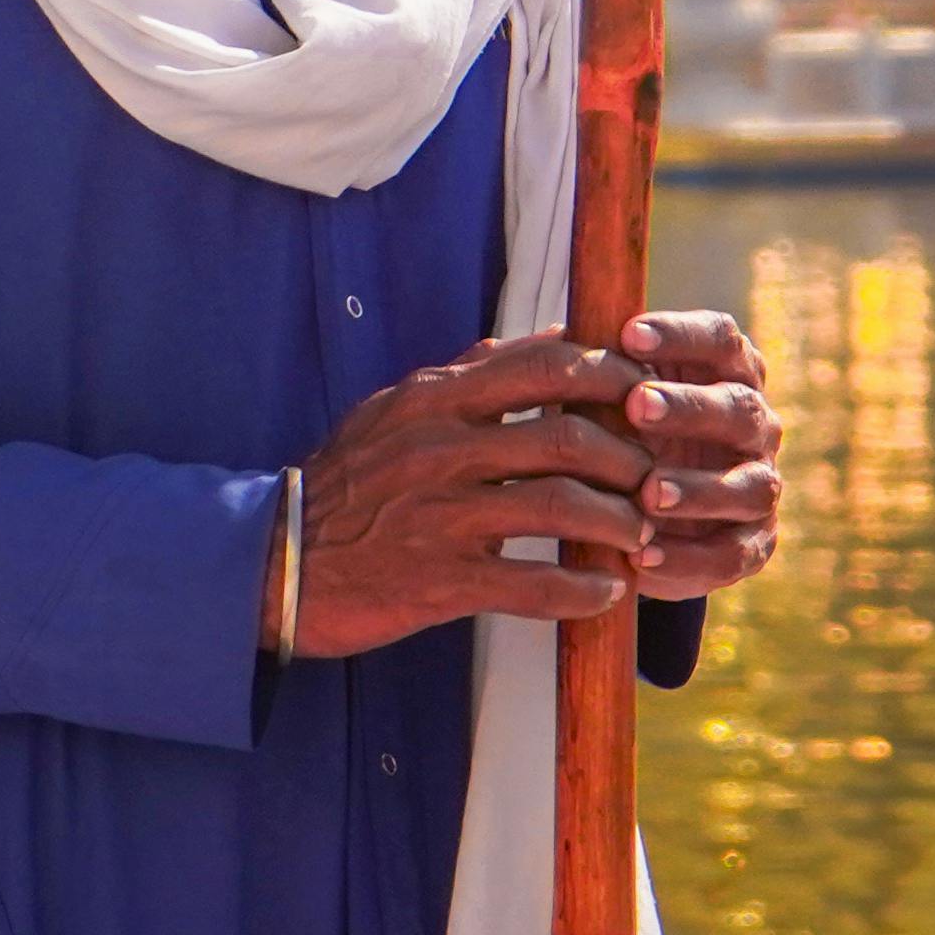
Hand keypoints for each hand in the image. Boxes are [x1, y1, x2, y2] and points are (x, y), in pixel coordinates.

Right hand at [286, 333, 653, 657]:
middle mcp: (442, 448)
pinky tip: (605, 594)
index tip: (644, 395)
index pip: (543, 365)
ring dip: (617, 523)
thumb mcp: (394, 411)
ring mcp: (442, 515)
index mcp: (435, 399)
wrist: (277, 560)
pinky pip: (532, 585)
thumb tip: (532, 339)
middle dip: (628, 458)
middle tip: (657, 476)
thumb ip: (464, 375)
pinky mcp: (441, 580)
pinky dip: (580, 591)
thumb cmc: (344, 484)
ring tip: (642, 536)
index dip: (609, 376)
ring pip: (560, 508)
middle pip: (566, 437)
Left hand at [616, 309, 783, 602]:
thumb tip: (522, 347)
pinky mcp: (753, 544)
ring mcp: (760, 484)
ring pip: (749, 486)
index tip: (628, 334)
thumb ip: (587, 376)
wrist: (646, 513)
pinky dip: (690, 558)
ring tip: (648, 493)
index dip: (680, 335)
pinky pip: (732, 553)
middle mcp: (755, 424)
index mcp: (727, 372)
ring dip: (699, 489)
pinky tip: (643, 556)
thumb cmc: (621, 432)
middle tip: (636, 405)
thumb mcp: (606, 400)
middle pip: (738, 407)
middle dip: (689, 407)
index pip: (720, 339)